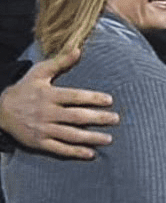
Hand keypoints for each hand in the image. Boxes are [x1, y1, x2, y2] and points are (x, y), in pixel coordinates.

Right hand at [0, 48, 118, 158]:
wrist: (0, 110)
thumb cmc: (25, 89)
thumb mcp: (39, 72)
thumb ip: (60, 62)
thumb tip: (78, 49)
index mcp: (49, 95)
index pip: (75, 97)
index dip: (93, 98)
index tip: (109, 100)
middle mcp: (47, 113)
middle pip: (76, 117)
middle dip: (98, 118)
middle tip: (116, 119)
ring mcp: (43, 129)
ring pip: (71, 135)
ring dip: (91, 138)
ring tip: (109, 139)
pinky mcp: (38, 142)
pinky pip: (59, 149)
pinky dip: (75, 152)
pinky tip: (90, 154)